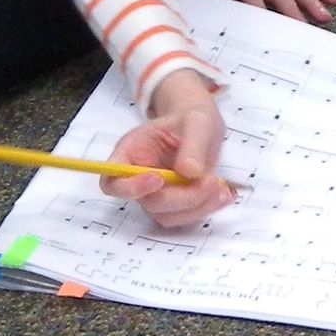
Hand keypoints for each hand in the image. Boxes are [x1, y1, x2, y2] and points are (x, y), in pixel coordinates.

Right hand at [102, 71, 236, 228]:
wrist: (202, 128)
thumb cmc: (191, 119)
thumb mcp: (197, 120)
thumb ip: (193, 143)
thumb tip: (189, 172)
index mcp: (131, 152)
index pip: (112, 182)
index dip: (130, 188)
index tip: (158, 178)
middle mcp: (139, 178)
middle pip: (147, 202)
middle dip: (180, 197)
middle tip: (210, 181)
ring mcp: (155, 194)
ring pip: (167, 215)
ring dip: (196, 207)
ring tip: (220, 186)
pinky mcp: (174, 204)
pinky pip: (184, 217)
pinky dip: (205, 208)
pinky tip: (222, 194)